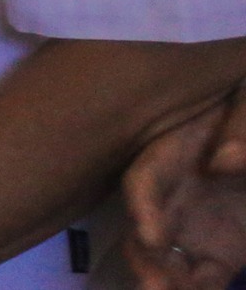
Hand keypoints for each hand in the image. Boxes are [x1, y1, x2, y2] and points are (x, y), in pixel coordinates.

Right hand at [128, 84, 245, 289]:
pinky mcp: (220, 252)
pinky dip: (199, 289)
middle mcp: (173, 195)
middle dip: (146, 260)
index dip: (142, 207)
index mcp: (174, 154)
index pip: (145, 180)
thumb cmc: (241, 106)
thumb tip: (220, 163)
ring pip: (166, 259)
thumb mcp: (245, 107)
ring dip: (167, 281)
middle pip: (144, 228)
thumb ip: (241, 129)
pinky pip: (203, 276)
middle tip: (156, 287)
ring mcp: (193, 226)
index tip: (153, 236)